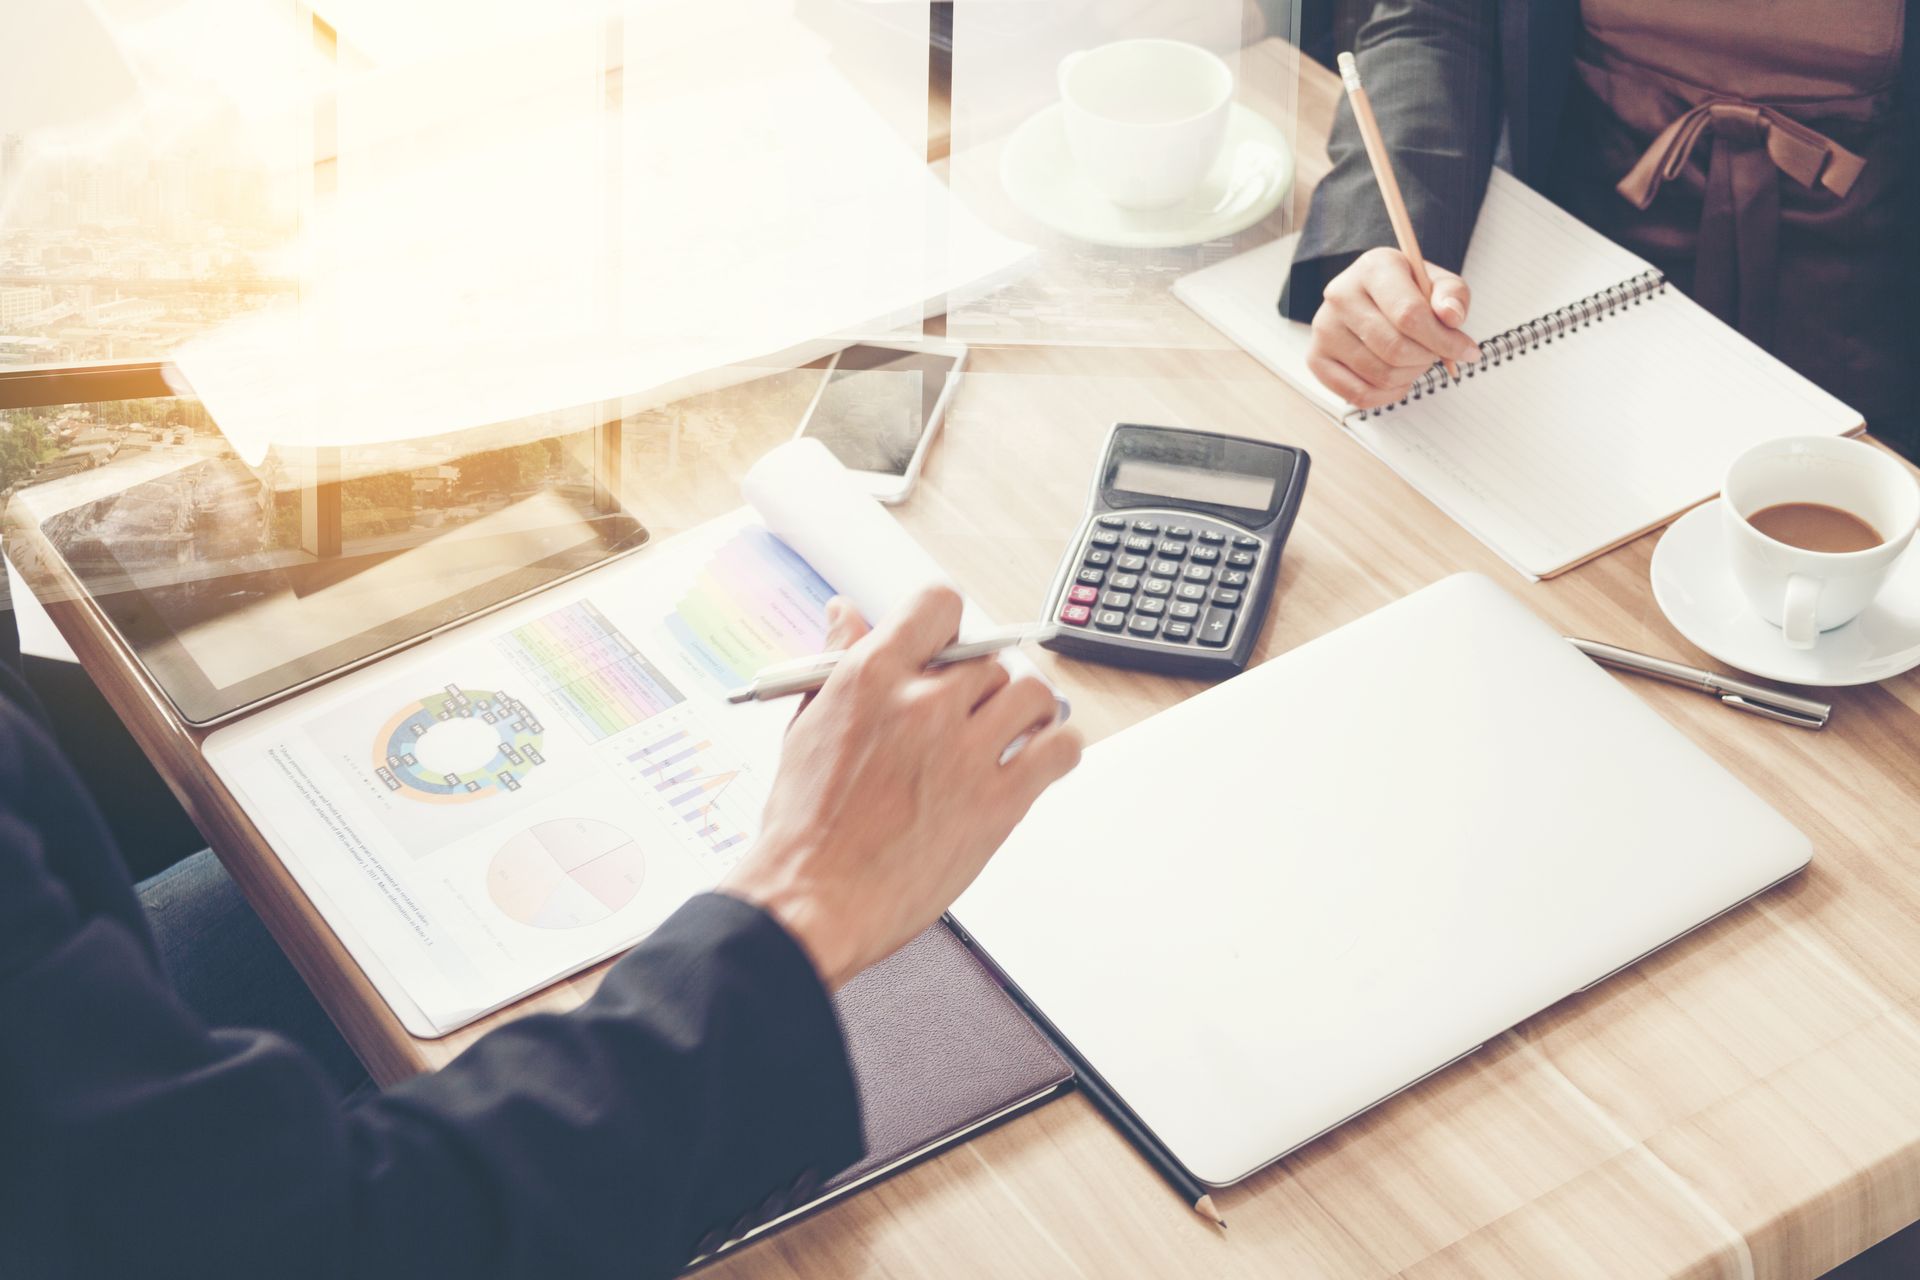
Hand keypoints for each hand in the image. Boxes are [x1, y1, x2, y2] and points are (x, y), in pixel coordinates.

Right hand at [720, 587, 1082, 988]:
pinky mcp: (999, 801)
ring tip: (1010, 736)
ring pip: (1032, 694)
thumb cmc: (804, 826)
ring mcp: (965, 751)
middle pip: (988, 660)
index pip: (939, 606)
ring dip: (1027, 712)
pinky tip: (1038, 761)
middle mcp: (924, 704)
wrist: (812, 900)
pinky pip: (1061, 749)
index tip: (950, 650)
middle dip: (981, 688)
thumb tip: (845, 615)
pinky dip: (1059, 749)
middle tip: (970, 717)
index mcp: (873, 677)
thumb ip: (838, 662)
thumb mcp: (809, 725)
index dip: (950, 627)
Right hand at [1306, 248, 1479, 409]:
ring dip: (1410, 376)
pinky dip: (1388, 395)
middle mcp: (1340, 296)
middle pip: (1394, 348)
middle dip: (1427, 358)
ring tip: (1415, 361)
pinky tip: (1397, 379)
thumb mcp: (1436, 282)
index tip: (1468, 351)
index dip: (1444, 340)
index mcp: (1373, 268)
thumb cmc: (1406, 291)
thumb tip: (1451, 317)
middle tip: (1436, 354)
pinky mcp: (1316, 358)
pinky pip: (1358, 395)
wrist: (1370, 296)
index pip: (1409, 314)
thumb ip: (1453, 295)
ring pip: (1379, 375)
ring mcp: (1323, 329)